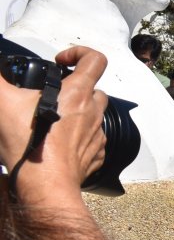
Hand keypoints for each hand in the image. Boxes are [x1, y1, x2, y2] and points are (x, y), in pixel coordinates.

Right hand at [1, 47, 107, 200]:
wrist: (44, 186)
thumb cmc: (29, 144)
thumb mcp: (2, 103)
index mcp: (77, 94)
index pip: (96, 60)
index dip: (80, 53)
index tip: (61, 62)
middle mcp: (93, 112)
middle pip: (95, 89)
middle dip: (76, 88)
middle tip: (52, 97)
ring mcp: (97, 135)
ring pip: (95, 116)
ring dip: (78, 114)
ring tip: (52, 121)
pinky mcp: (96, 156)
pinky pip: (93, 141)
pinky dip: (80, 139)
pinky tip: (59, 144)